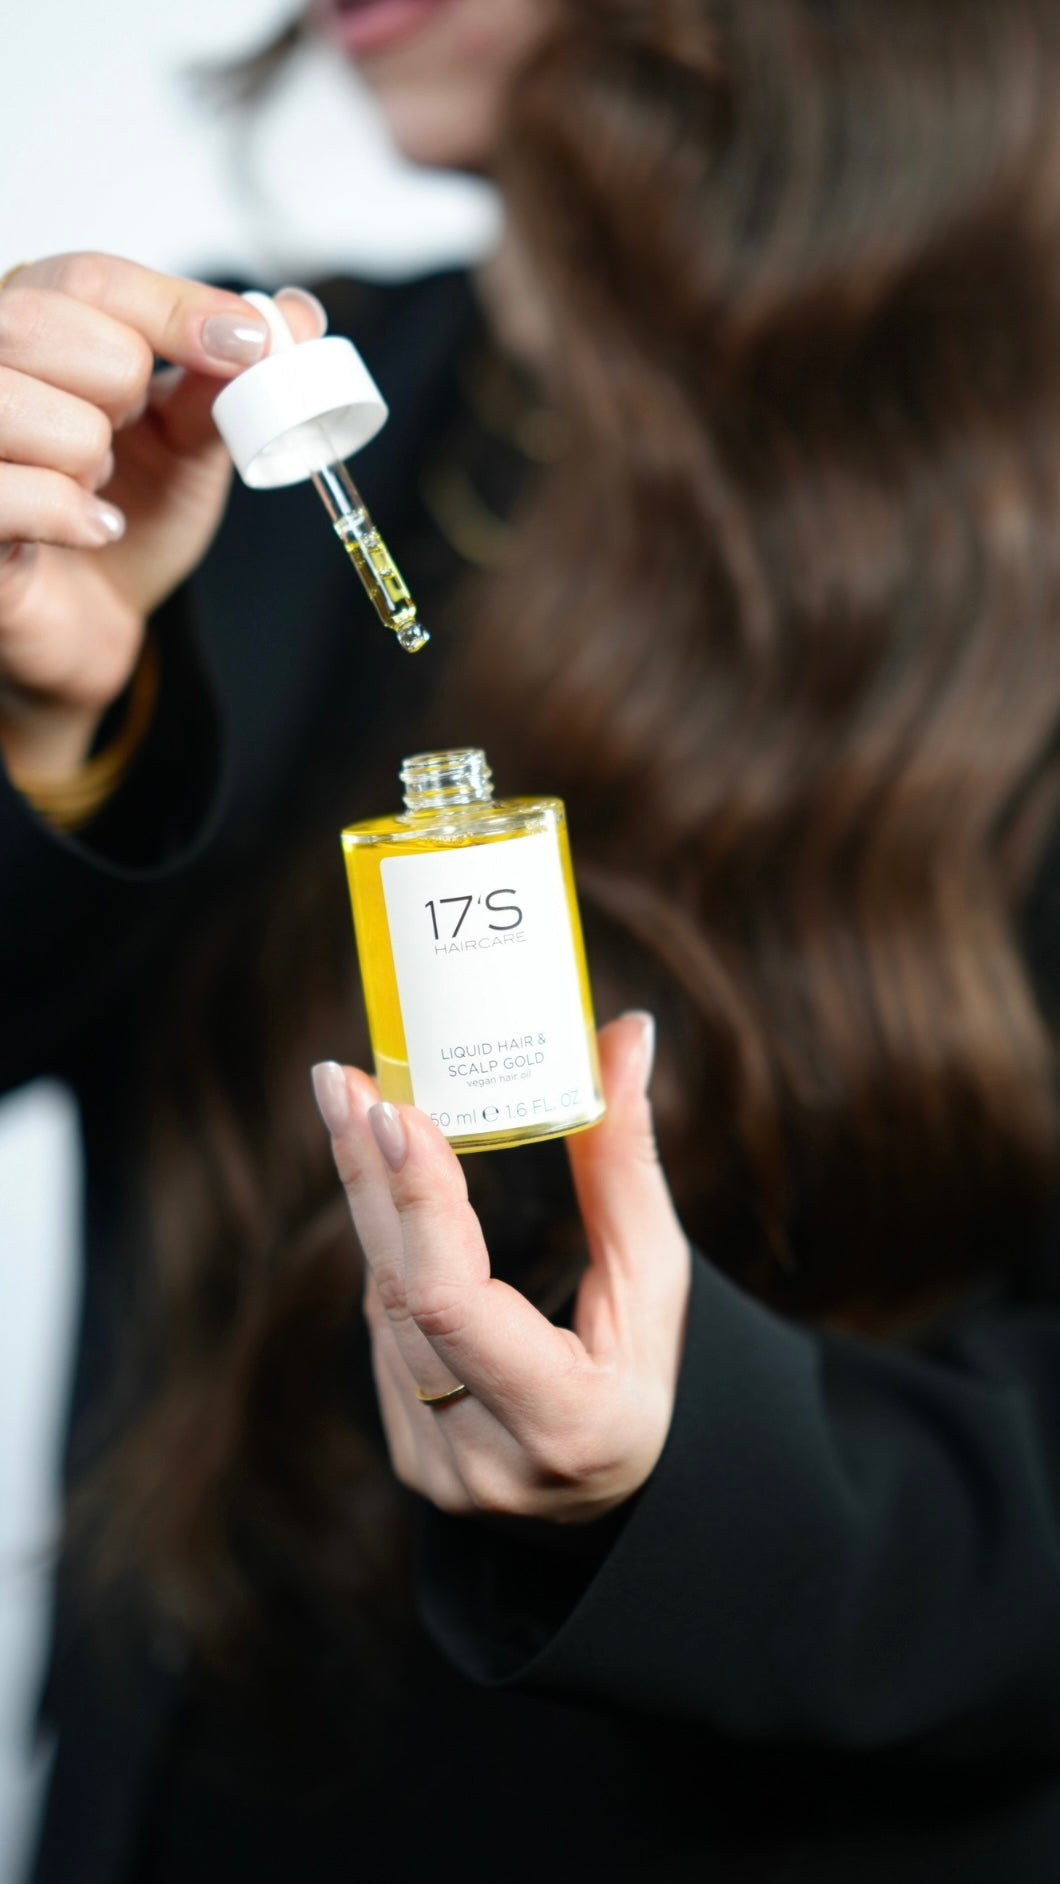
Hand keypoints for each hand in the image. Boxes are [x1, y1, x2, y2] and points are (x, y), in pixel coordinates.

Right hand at [0, 255, 324, 777]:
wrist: (102, 615)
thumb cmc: (131, 514)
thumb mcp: (192, 440)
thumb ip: (227, 376)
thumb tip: (296, 314)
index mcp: (37, 318)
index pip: (92, 279)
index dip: (177, 308)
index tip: (247, 345)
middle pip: (41, 323)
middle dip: (117, 385)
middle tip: (130, 432)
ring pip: (19, 405)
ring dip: (87, 458)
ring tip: (97, 484)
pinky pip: (11, 492)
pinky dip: (71, 516)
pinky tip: (91, 528)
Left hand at [312, 1014, 691, 1523]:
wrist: (619, 1494)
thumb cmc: (647, 1370)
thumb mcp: (655, 1277)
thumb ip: (626, 1164)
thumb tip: (627, 1034)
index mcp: (568, 1424)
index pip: (453, 1303)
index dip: (417, 1203)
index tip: (396, 1110)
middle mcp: (487, 1461)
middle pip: (401, 1294)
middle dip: (369, 1176)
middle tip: (342, 1082)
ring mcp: (434, 1467)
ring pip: (383, 1307)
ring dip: (369, 1202)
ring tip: (355, 1107)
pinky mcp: (406, 1453)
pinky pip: (383, 1331)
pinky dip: (389, 1252)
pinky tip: (384, 1189)